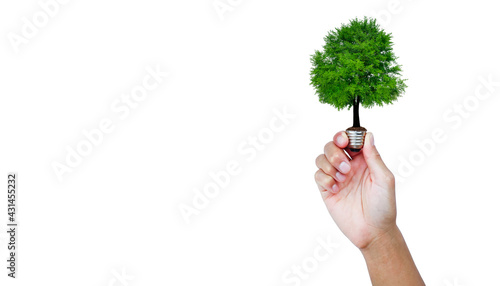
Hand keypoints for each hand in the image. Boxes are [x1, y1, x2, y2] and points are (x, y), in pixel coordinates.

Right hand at [314, 131, 396, 249]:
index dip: (344, 136)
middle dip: (335, 152)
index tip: (345, 141)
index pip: (350, 139)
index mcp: (364, 161)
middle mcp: (349, 166)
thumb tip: (368, 135)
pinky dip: (325, 179)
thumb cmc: (384, 207)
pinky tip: (336, 189)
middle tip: (346, 167)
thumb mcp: (384, 179)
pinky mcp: (327, 190)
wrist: (373, 232)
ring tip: (342, 179)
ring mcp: (336, 178)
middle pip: (332, 145)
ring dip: (329, 165)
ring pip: (322, 158)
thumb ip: (374, 157)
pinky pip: (317, 175)